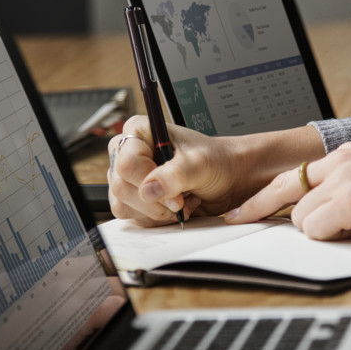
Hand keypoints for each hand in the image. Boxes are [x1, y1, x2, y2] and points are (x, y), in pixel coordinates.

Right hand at [107, 116, 324, 226]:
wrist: (229, 178)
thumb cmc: (217, 162)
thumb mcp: (200, 164)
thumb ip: (175, 175)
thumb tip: (149, 189)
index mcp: (140, 131)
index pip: (127, 163)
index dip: (149, 182)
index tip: (175, 193)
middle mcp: (129, 152)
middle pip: (121, 187)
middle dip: (154, 201)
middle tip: (181, 201)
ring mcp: (130, 177)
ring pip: (124, 205)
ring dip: (156, 211)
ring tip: (182, 201)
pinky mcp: (136, 198)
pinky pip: (134, 216)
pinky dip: (157, 218)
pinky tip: (176, 207)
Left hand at [225, 143, 350, 239]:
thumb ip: (347, 188)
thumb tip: (325, 214)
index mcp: (345, 154)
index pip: (293, 175)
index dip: (264, 194)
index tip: (243, 207)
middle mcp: (339, 162)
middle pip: (285, 192)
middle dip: (261, 210)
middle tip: (238, 220)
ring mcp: (344, 180)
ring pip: (301, 216)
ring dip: (318, 229)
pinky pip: (317, 229)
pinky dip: (330, 236)